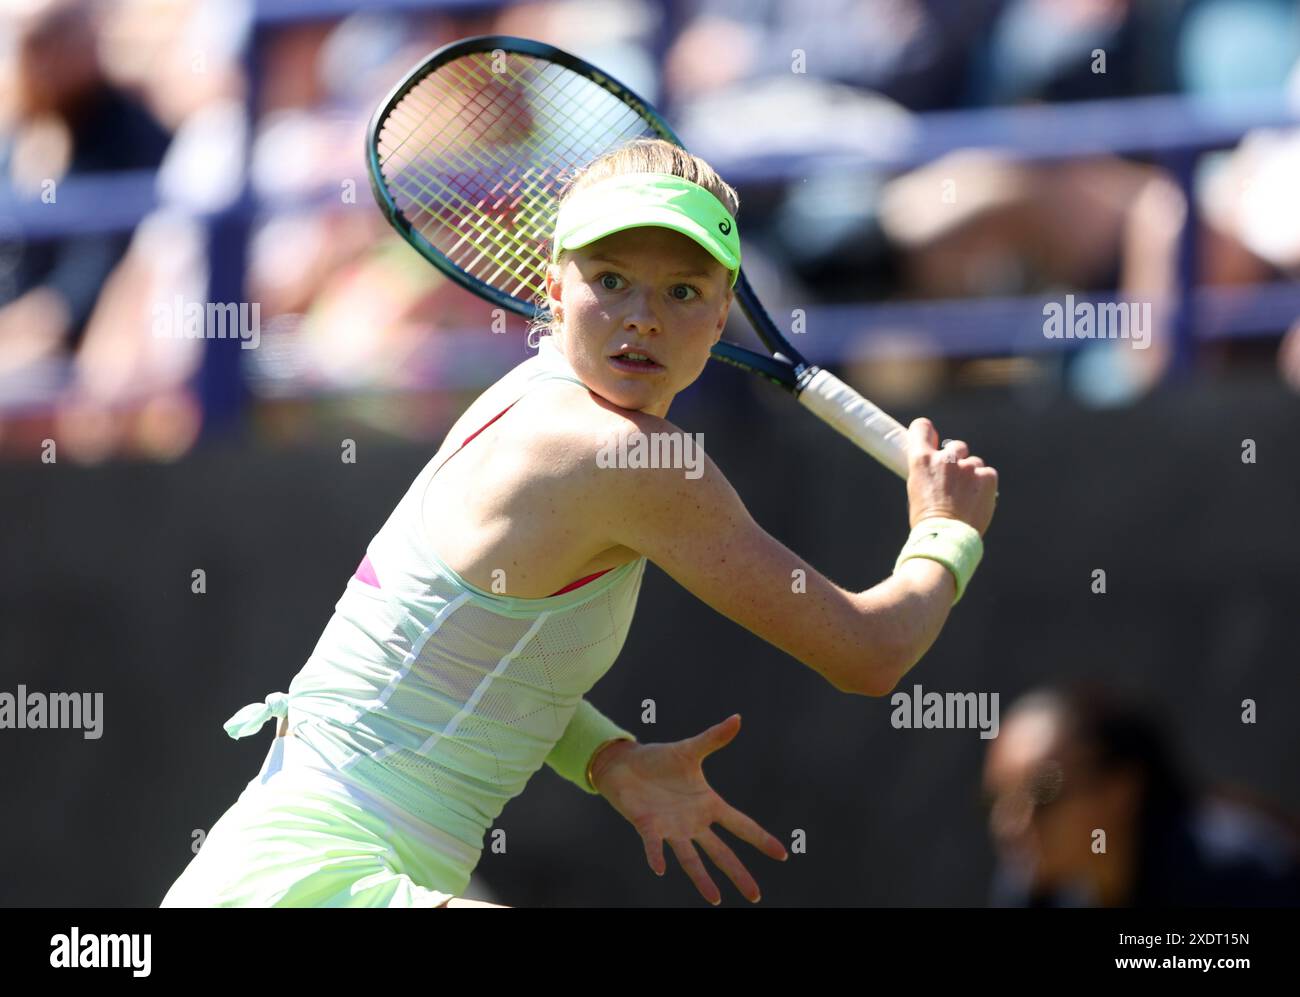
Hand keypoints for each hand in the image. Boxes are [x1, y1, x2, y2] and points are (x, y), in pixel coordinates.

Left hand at [590, 714, 787, 903]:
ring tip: (715, 899)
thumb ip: (714, 738)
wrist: (625, 764)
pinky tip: (660, 868)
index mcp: (708, 804)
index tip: (782, 854)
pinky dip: (656, 855)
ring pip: (691, 858)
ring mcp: (672, 828)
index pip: (741, 825)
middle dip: (738, 873)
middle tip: (755, 896)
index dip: (760, 839)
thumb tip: (737, 717)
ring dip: (702, 878)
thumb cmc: (660, 759)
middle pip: (721, 852)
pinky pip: (654, 845)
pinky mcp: (648, 826)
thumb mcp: (690, 749)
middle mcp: (693, 822)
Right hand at [904, 417, 997, 535]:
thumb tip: (936, 470)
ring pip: (974, 463)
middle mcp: (945, 458)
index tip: (930, 440)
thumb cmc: (927, 520)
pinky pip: (987, 474)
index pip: (923, 427)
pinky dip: (984, 485)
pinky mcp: (987, 476)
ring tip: (965, 497)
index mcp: (922, 460)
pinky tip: (976, 500)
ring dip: (971, 475)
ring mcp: (968, 467)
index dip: (927, 433)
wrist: (946, 537)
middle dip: (956, 459)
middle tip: (953, 480)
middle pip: (956, 446)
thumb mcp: (916, 490)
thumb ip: (928, 473)